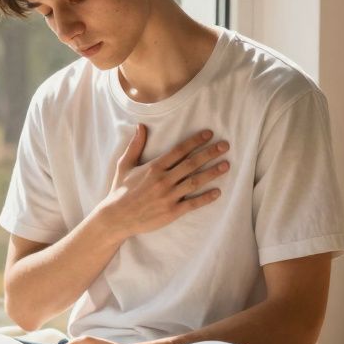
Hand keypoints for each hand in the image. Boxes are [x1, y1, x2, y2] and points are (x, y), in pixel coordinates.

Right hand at [98, 125, 229, 239]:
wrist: (116, 217)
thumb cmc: (120, 190)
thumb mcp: (124, 165)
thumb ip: (135, 146)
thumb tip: (140, 126)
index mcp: (154, 167)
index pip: (179, 151)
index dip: (195, 141)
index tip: (209, 134)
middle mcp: (163, 180)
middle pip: (191, 163)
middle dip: (209, 153)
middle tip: (225, 145)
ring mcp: (168, 196)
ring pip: (195, 182)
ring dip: (212, 173)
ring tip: (226, 165)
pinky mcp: (171, 212)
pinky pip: (192, 203)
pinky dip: (206, 198)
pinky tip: (218, 192)